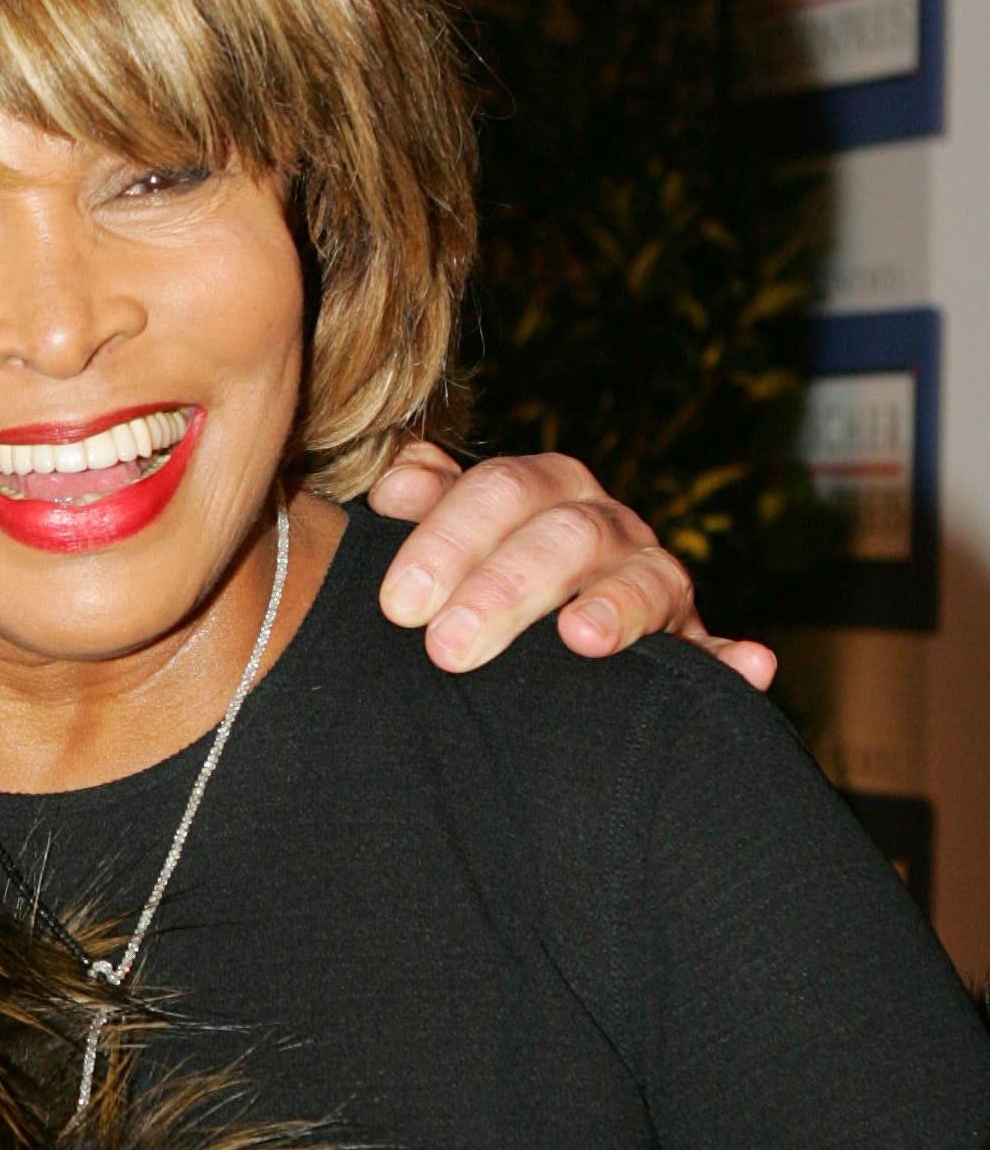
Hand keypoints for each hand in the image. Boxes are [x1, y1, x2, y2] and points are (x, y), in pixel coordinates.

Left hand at [367, 443, 776, 691]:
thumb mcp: (448, 543)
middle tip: (447, 648)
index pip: (501, 491)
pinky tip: (751, 664)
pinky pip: (718, 651)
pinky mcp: (693, 644)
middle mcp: (606, 525)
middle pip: (566, 535)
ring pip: (645, 580)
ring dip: (618, 608)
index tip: (399, 603)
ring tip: (582, 638)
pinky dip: (736, 659)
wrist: (531, 648)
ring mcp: (655, 581)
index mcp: (544, 491)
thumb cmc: (473, 587)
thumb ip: (427, 508)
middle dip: (505, 589)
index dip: (448, 539)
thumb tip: (399, 485)